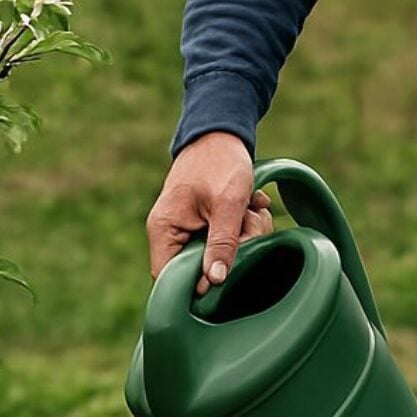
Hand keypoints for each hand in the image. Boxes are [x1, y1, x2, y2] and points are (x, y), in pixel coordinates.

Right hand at [146, 131, 274, 293]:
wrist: (223, 131)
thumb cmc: (221, 162)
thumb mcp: (227, 204)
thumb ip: (222, 243)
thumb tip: (214, 281)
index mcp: (164, 229)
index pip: (169, 277)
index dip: (195, 285)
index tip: (225, 277)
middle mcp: (170, 232)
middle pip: (198, 268)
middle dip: (230, 253)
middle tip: (247, 228)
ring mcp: (187, 228)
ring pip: (216, 254)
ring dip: (243, 237)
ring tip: (251, 211)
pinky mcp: (204, 223)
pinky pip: (224, 240)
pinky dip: (243, 228)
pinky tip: (251, 208)